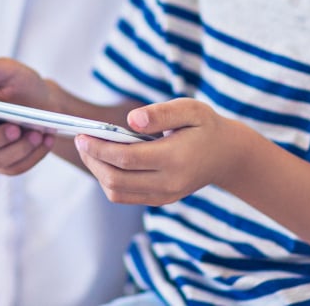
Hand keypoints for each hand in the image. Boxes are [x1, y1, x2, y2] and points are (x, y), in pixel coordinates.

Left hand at [73, 97, 250, 205]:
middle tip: (81, 140)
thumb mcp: (191, 109)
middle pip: (116, 179)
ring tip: (90, 149)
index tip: (82, 135)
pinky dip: (108, 180)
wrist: (227, 156)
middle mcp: (168, 183)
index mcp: (174, 159)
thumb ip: (161, 113)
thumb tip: (131, 120)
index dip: (99, 148)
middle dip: (92, 160)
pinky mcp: (160, 200)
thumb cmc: (205, 127)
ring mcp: (164, 195)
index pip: (126, 159)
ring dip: (97, 171)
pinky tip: (105, 161)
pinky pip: (125, 196)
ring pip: (117, 192)